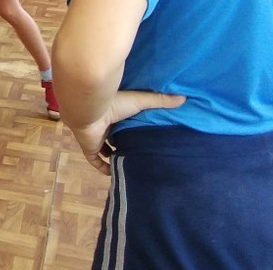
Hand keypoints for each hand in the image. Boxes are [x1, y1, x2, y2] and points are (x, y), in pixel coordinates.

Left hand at [65, 90, 185, 174]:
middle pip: (114, 135)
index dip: (132, 127)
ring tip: (130, 164)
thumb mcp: (140, 101)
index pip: (124, 121)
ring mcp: (95, 137)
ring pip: (104, 148)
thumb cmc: (113, 103)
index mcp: (115, 112)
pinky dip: (103, 167)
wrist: (89, 109)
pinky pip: (95, 161)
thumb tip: (184, 98)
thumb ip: (160, 100)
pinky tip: (115, 174)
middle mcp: (104, 125)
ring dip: (114, 155)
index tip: (145, 134)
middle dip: (124, 142)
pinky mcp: (89, 148)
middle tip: (141, 153)